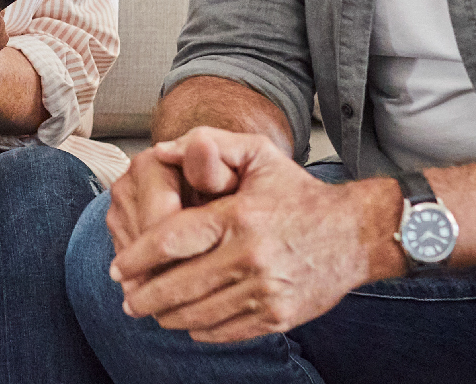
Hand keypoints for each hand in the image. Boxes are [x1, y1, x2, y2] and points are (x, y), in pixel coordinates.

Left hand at [111, 128, 401, 343]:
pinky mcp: (279, 316)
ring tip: (153, 312)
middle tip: (127, 300)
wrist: (357, 234)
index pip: (171, 241)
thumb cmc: (299, 192)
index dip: (137, 257)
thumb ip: (211, 145)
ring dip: (168, 316)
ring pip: (199, 314)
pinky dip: (201, 329)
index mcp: (238, 216)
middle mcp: (250, 256)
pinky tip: (189, 322)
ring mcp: (265, 291)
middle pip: (178, 285)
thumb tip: (161, 151)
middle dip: (145, 296)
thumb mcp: (259, 155)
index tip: (118, 267)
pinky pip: (227, 330)